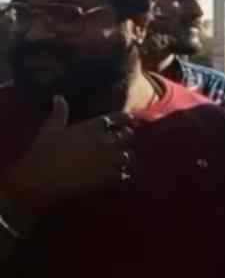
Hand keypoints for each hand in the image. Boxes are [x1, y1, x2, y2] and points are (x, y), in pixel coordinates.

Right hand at [1, 96, 134, 221]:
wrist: (41, 179)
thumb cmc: (43, 152)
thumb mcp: (50, 129)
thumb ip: (59, 112)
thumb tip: (59, 97)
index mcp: (91, 128)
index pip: (116, 118)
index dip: (125, 118)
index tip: (130, 119)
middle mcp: (103, 141)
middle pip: (126, 136)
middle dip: (126, 137)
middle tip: (124, 139)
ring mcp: (108, 160)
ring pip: (127, 156)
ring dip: (124, 157)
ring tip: (120, 160)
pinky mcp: (108, 177)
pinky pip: (124, 174)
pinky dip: (122, 174)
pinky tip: (118, 176)